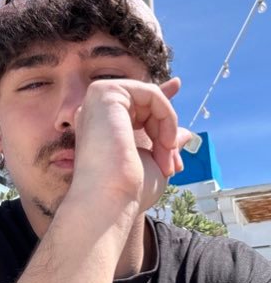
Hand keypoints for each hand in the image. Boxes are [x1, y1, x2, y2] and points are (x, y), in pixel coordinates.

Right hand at [68, 77, 189, 213]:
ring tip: (167, 158)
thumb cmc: (127, 189)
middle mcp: (96, 110)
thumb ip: (165, 141)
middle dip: (166, 130)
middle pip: (146, 104)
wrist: (109, 198)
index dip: (158, 100)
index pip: (136, 104)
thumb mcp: (154, 162)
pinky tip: (164, 142)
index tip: (177, 84)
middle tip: (172, 164)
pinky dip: (167, 116)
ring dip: (167, 127)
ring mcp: (98, 99)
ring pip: (150, 97)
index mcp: (102, 125)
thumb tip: (186, 133)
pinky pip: (150, 93)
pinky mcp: (105, 92)